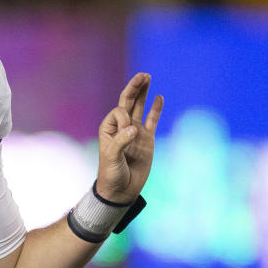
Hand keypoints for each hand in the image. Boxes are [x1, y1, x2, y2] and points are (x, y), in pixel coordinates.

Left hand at [95, 73, 162, 204]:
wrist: (121, 191)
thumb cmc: (111, 175)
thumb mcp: (111, 159)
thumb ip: (121, 142)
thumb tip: (134, 129)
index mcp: (109, 129)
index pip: (119, 111)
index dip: (124, 118)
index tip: (127, 134)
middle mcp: (122, 127)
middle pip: (127, 102)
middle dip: (134, 88)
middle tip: (143, 75)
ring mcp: (135, 132)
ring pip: (139, 107)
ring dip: (143, 93)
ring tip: (147, 77)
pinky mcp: (147, 139)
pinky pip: (152, 120)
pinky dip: (156, 109)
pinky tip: (159, 97)